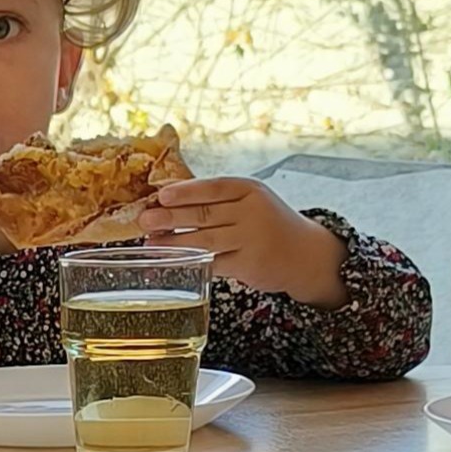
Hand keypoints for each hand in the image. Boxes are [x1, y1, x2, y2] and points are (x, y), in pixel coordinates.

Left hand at [143, 178, 348, 306]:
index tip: (161, 196)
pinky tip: (172, 263)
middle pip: (204, 214)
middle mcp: (251, 212)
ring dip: (173, 242)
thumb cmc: (266, 222)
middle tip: (145, 220)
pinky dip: (190, 263)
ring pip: (205, 240)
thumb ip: (215, 198)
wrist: (305, 253)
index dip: (185, 192)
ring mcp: (251, 239)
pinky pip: (214, 263)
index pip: (212, 188)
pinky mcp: (249, 264)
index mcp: (248, 190)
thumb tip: (165, 196)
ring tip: (150, 243)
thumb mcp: (248, 200)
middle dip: (170, 218)